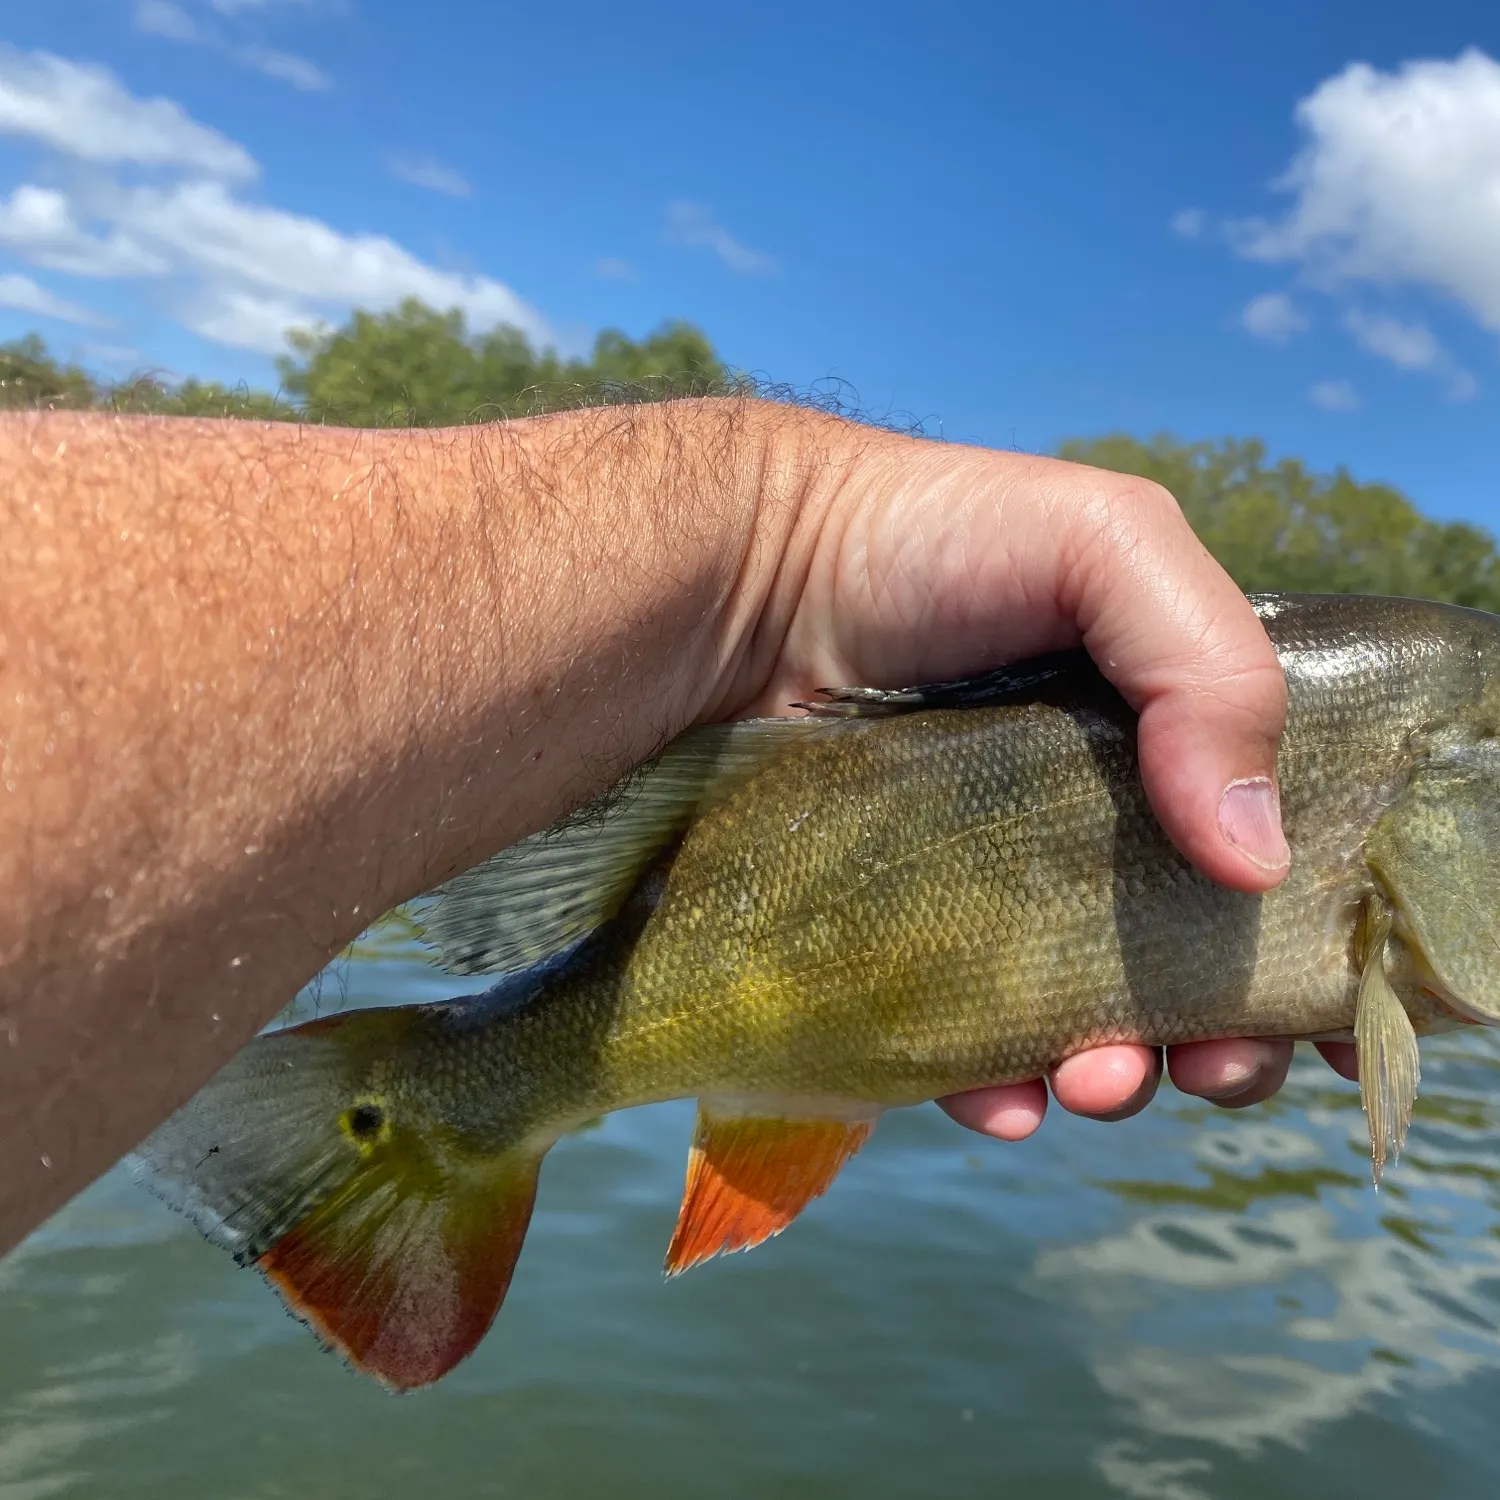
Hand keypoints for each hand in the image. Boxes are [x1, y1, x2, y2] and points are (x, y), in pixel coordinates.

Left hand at [711, 429, 1356, 1133]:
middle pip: (1190, 966)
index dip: (1317, 946)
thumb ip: (1211, 668)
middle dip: (1221, 1039)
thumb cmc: (929, 540)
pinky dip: (993, 1088)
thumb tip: (1256, 859)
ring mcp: (992, 885)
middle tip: (1214, 1063)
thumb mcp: (1105, 544)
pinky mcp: (900, 932)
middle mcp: (1091, 824)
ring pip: (1084, 1020)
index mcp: (1166, 741)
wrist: (747, 581)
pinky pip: (957, 1041)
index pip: (1274, 859)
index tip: (1343, 1019)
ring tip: (1101, 1078)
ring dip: (1119, 1074)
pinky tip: (999, 1097)